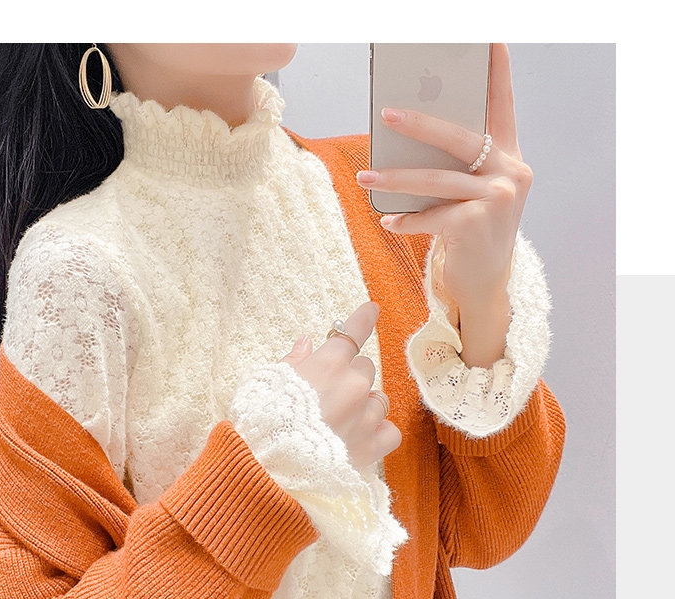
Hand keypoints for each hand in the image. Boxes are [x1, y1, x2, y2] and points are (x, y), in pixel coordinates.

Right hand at [280, 301, 401, 469]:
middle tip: (329, 397)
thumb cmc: (262, 421)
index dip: (363, 318)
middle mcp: (353, 386)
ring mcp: (365, 416)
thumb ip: (293, 360)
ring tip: (340, 423)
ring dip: (365, 406)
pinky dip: (379, 433)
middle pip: (365, 370)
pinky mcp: (371, 446)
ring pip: (379, 400)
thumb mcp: (268, 381)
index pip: (352, 333)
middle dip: (351, 378)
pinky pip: (390, 431)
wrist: (267, 466)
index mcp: (328, 365)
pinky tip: (361, 438)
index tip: (372, 309)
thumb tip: (307, 343)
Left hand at [355, 43, 531, 310]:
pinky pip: (431, 217)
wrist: (484, 282)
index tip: (487, 38)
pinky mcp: (476, 226)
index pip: (502, 106)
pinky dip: (407, 220)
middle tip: (387, 112)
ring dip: (396, 179)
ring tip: (366, 176)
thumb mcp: (473, 192)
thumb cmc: (472, 230)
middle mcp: (511, 173)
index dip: (496, 72)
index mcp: (509, 157)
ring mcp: (497, 200)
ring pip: (437, 180)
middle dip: (420, 124)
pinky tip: (389, 221)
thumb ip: (457, 166)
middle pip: (460, 138)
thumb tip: (407, 138)